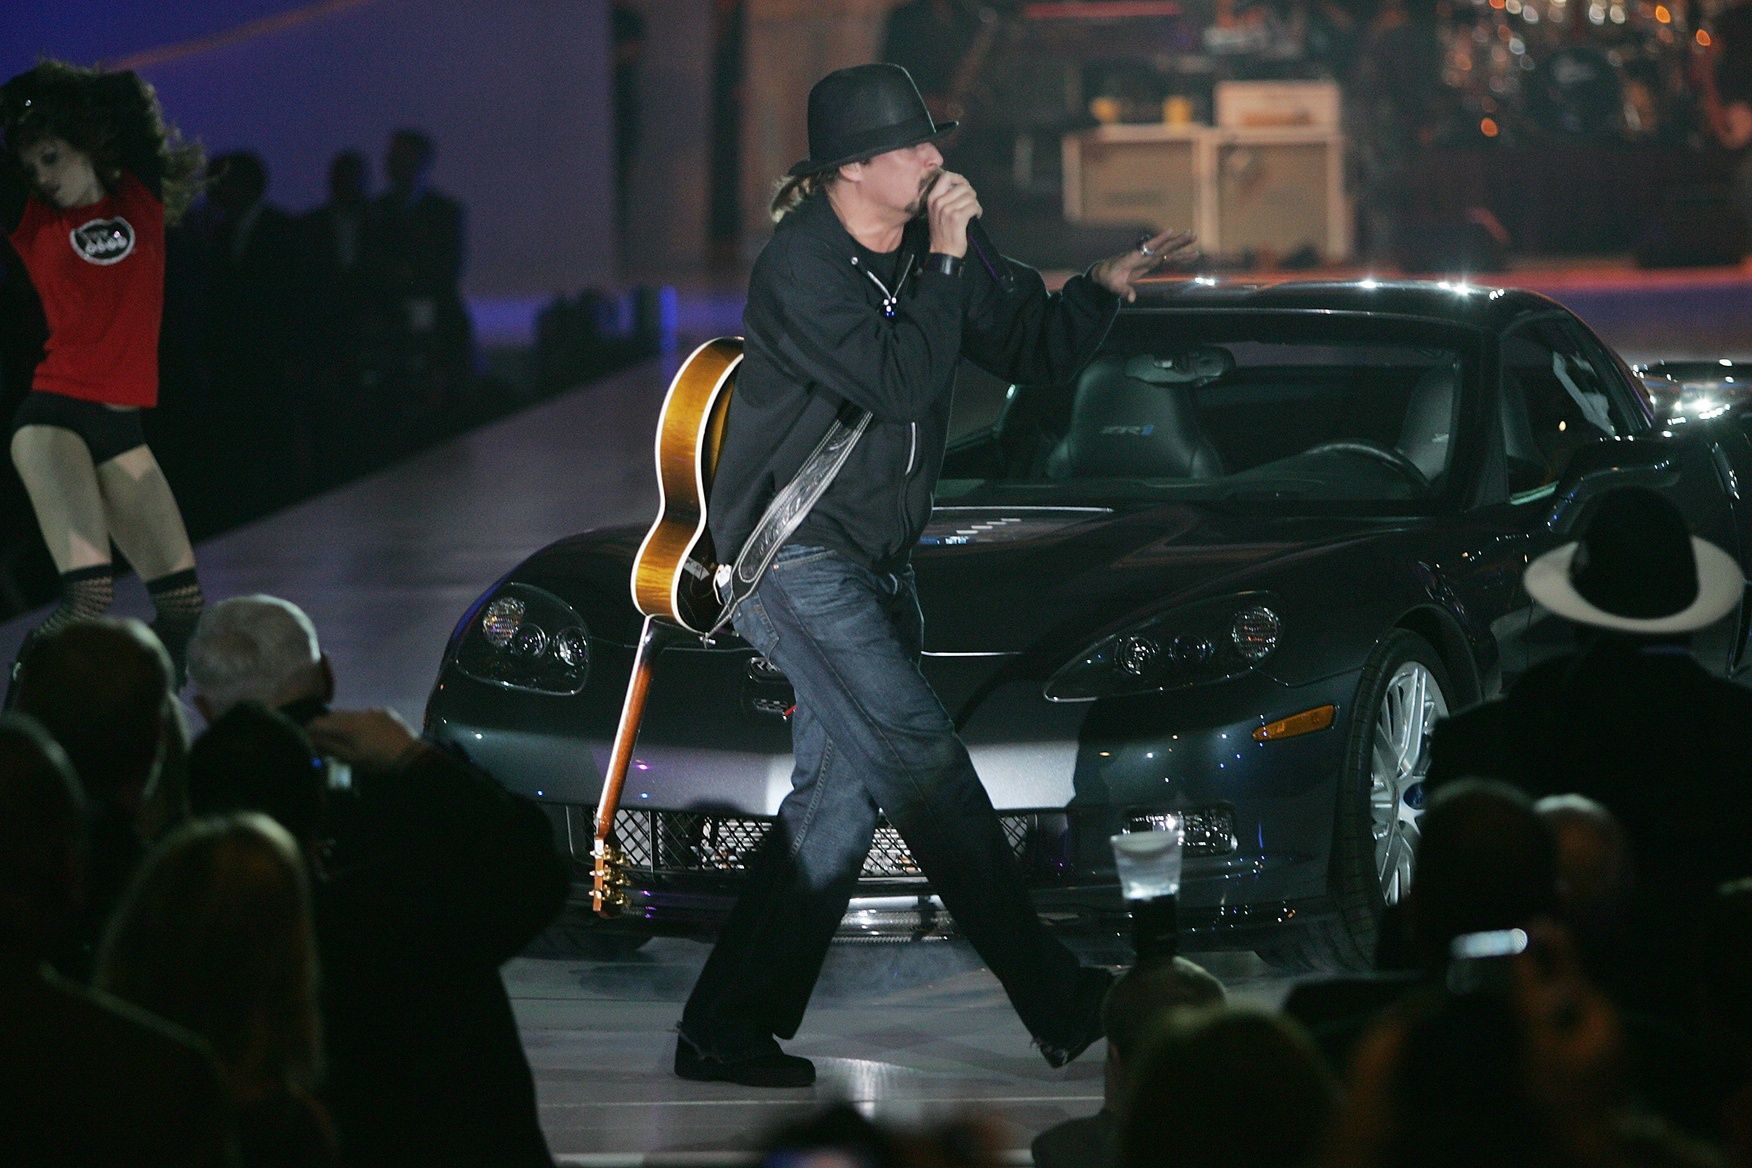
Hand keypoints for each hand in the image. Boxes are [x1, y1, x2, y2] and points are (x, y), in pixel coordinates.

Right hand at [306, 708, 423, 768]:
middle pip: (334, 716)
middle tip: (322, 739)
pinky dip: (360, 722)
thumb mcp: (351, 758)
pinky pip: (366, 714)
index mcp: (348, 725)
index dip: (310, 729)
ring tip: (344, 738)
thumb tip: (312, 739)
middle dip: (326, 726)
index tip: (305, 737)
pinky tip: (364, 734)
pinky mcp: (386, 712)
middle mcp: (359, 713)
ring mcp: (373, 711)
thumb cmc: (378, 761)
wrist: (411, 756)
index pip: (320, 722)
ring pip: (350, 714)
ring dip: (343, 723)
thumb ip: (330, 747)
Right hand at [924, 169, 981, 257]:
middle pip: (962, 187)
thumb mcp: (937, 211)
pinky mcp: (958, 218)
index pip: (946, 177)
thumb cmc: (942, 232)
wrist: (943, 252)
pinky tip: (976, 216)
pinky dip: (978, 211)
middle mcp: (938, 202)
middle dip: (971, 194)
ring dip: (975, 204)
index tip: (964, 186)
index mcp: (932, 198)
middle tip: (971, 203)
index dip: (959, 178)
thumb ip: (945, 197)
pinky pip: (974, 206)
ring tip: (973, 212)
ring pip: (970, 197)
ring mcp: (947, 209)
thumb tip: (961, 185)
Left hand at [1089, 229, 1197, 302]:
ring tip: (1195, 237)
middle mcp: (1143, 255)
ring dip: (1181, 245)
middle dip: (1177, 241)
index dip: (1158, 239)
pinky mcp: (1152, 262)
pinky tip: (1192, 255)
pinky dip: (1180, 256)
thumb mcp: (1113, 286)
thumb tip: (1131, 298)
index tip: (1170, 231)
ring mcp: (1148, 258)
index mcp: (1133, 257)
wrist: (1106, 272)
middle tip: (1191, 233)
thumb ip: (1123, 291)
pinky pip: (1168, 258)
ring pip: (1167, 251)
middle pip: (1162, 247)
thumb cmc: (1108, 278)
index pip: (1147, 247)